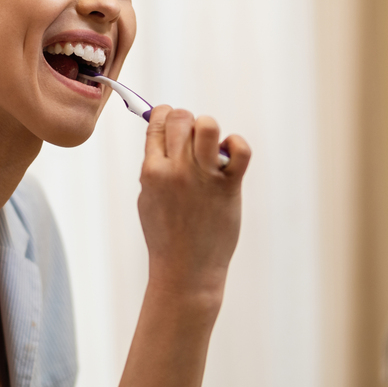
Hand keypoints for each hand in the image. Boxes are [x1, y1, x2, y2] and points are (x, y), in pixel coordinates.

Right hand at [136, 105, 250, 314]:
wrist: (186, 270)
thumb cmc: (166, 236)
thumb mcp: (147, 199)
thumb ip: (153, 168)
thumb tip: (162, 137)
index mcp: (152, 171)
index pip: (157, 122)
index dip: (165, 116)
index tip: (171, 123)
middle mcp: (176, 171)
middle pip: (181, 117)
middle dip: (187, 121)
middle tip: (192, 140)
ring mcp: (203, 178)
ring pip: (208, 125)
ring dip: (209, 129)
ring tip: (210, 147)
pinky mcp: (229, 187)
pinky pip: (239, 149)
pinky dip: (237, 144)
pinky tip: (230, 155)